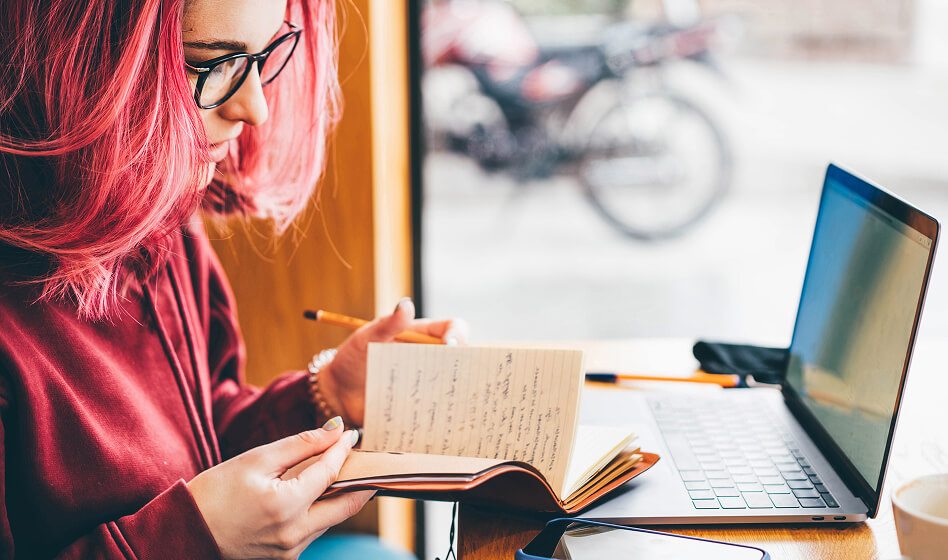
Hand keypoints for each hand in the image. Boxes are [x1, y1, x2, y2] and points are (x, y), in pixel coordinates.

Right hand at [187, 421, 372, 559]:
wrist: (183, 534)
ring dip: (343, 495)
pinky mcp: (285, 558)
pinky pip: (314, 531)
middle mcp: (294, 534)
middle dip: (362, 480)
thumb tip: (334, 429)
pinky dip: (322, 510)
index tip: (351, 434)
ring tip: (346, 470)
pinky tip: (320, 493)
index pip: (329, 473)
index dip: (342, 450)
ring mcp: (291, 551)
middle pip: (347, 505)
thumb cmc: (214, 494)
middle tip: (368, 459)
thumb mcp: (255, 460)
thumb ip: (300, 445)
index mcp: (286, 507)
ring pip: (332, 519)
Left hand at [320, 297, 467, 424]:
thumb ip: (386, 324)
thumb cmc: (352, 358)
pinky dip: (440, 413)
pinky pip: (437, 408)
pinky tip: (435, 418)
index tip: (450, 346)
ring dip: (453, 392)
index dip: (458, 335)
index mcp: (421, 335)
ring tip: (447, 399)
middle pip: (461, 358)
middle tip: (454, 377)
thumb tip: (406, 305)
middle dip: (464, 366)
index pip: (453, 328)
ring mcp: (426, 382)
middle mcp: (429, 358)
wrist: (338, 392)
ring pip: (452, 385)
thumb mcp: (365, 339)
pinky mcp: (420, 405)